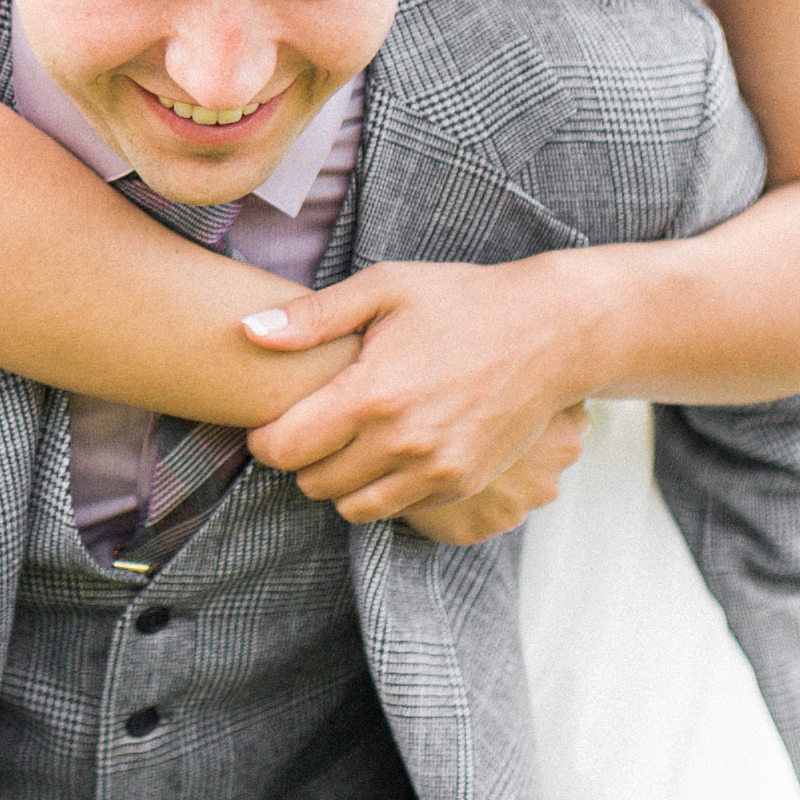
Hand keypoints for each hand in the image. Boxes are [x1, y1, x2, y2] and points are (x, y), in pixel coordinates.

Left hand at [238, 253, 607, 523]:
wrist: (550, 332)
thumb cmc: (462, 301)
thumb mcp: (384, 289)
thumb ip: (312, 317)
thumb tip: (248, 331)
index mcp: (373, 393)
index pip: (284, 448)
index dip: (264, 437)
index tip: (271, 418)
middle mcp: (403, 442)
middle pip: (311, 481)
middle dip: (300, 457)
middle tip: (312, 424)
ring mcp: (436, 470)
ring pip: (350, 506)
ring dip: (337, 480)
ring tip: (347, 440)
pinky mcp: (461, 485)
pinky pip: (394, 510)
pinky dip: (379, 490)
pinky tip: (387, 450)